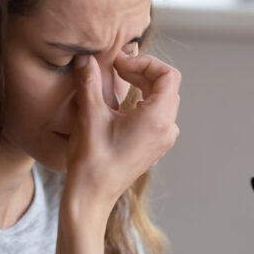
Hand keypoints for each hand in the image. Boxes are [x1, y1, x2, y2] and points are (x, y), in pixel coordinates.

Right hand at [64, 54, 180, 215]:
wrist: (91, 196)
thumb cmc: (92, 160)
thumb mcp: (90, 114)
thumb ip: (90, 81)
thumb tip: (85, 58)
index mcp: (158, 119)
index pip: (168, 75)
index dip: (145, 62)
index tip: (120, 64)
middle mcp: (167, 129)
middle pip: (167, 87)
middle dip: (143, 71)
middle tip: (116, 69)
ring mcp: (163, 141)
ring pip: (163, 101)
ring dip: (144, 86)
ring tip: (120, 83)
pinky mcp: (154, 148)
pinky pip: (158, 117)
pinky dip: (143, 103)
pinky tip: (121, 106)